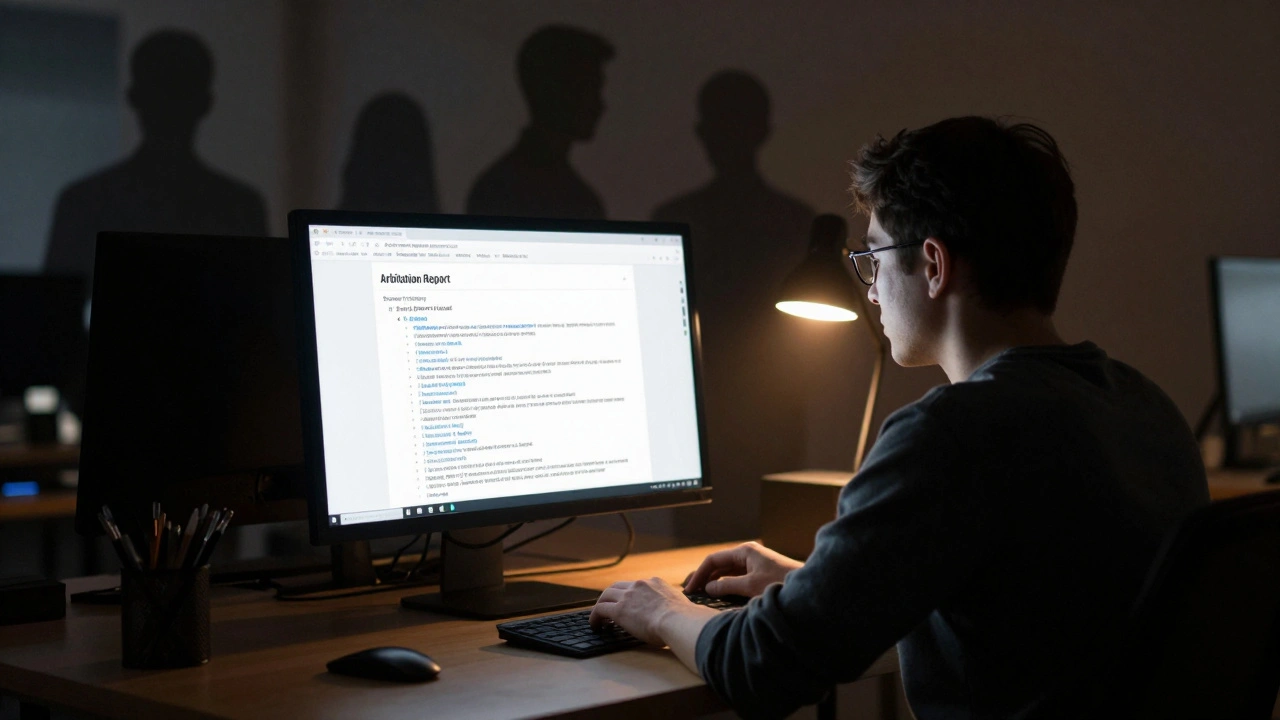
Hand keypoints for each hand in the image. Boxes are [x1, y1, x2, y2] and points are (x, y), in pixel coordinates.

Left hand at [588, 577, 714, 644]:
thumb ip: (681, 606)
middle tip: (607, 607)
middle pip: (618, 586)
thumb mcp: (684, 606)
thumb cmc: (685, 619)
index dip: (630, 594)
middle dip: (611, 596)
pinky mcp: (619, 609)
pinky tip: (595, 626)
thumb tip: (693, 614)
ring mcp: (628, 596)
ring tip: (598, 618)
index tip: (628, 602)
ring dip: (600, 606)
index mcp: (655, 583)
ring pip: (606, 595)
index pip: (637, 585)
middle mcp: (640, 585)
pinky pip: (600, 610)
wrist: (678, 621)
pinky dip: (595, 617)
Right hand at [683, 541, 802, 597]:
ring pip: (727, 573)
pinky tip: (718, 596)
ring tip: (700, 595)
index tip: (689, 589)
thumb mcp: (751, 586)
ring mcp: (754, 565)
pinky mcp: (759, 575)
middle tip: (689, 592)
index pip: (713, 560)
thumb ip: (727, 586)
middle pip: (719, 565)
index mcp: (745, 551)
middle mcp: (748, 555)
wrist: (808, 589)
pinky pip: (737, 579)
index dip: (699, 574)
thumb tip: (708, 588)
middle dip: (704, 577)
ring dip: (714, 583)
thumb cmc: (781, 583)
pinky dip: (726, 586)